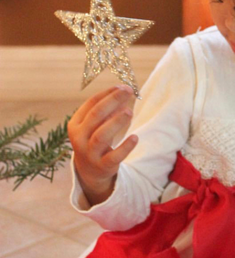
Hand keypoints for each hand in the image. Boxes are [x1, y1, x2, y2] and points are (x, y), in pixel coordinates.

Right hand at [68, 85, 137, 205]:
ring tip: (130, 112)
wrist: (90, 171)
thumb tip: (126, 91)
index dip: (107, 93)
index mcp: (75, 124)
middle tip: (128, 91)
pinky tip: (135, 137)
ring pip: (101, 136)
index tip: (122, 86)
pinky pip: (114, 156)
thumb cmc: (95, 139)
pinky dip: (125, 147)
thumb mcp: (96, 124)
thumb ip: (108, 109)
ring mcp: (89, 153)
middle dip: (112, 101)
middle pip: (95, 116)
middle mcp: (79, 138)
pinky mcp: (102, 166)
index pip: (91, 103)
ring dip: (116, 122)